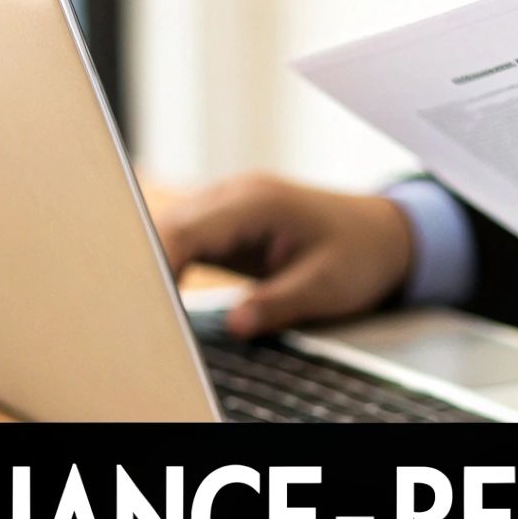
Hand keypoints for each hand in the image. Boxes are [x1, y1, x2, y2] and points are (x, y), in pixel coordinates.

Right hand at [153, 173, 414, 336]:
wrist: (382, 234)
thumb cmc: (360, 254)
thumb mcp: (328, 286)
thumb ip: (280, 303)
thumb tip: (236, 324)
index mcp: (259, 202)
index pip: (189, 228)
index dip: (159, 261)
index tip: (147, 298)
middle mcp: (236, 193)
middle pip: (171, 224)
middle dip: (147, 264)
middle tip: (136, 312)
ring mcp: (229, 203)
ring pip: (172, 229)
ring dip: (155, 263)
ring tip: (144, 307)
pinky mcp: (227, 220)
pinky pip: (186, 236)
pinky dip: (170, 261)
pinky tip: (163, 293)